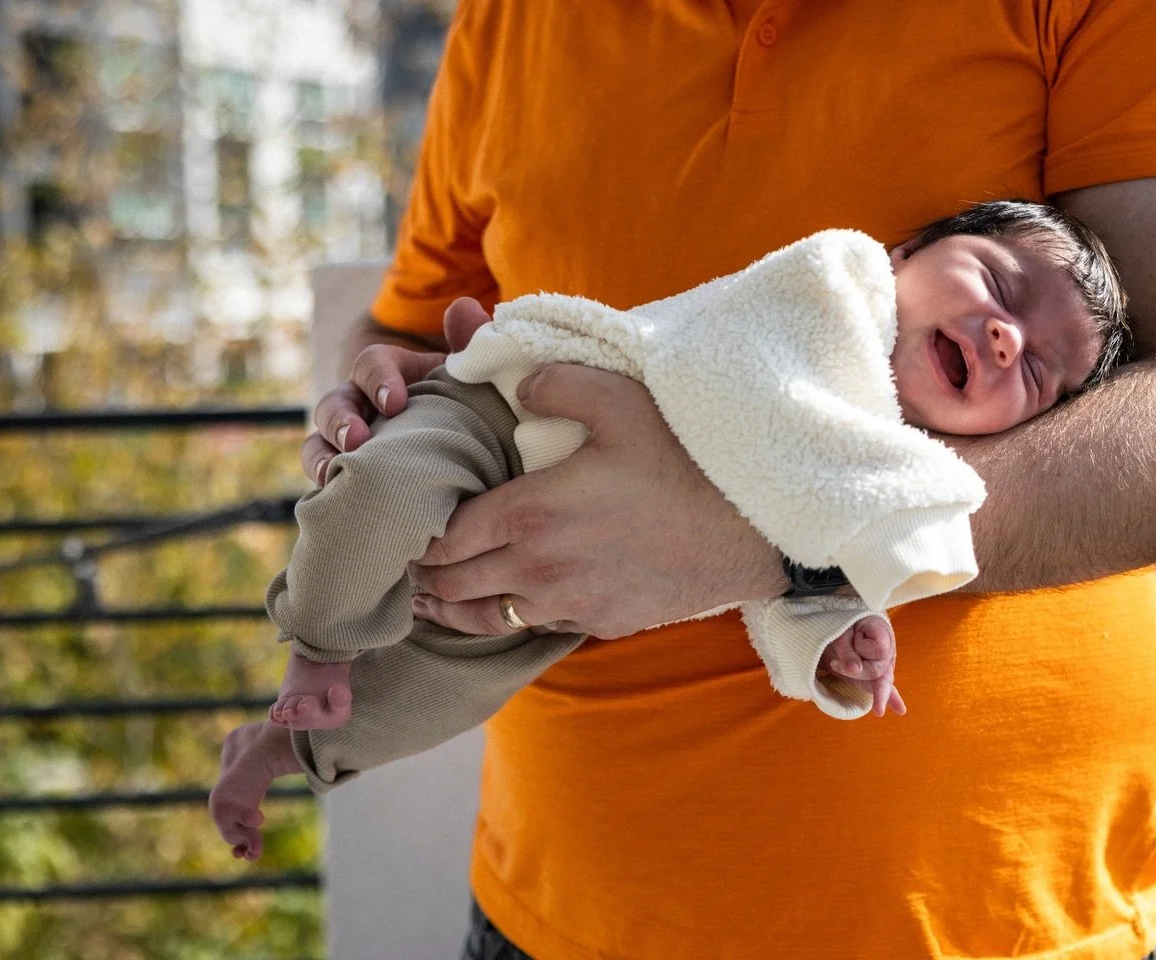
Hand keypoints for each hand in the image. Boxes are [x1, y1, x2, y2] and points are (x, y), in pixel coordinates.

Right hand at [299, 298, 490, 484]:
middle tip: (357, 440)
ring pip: (319, 446)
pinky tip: (335, 504)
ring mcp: (352, 446)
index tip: (396, 402)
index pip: (371, 365)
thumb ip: (470, 343)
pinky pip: (328, 485)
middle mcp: (363, 408)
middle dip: (340, 421)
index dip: (378, 380)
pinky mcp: (351, 481)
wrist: (479, 461)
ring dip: (321, 457)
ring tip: (331, 475)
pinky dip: (327, 492)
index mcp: (391, 376)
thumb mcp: (473, 379)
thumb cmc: (472, 411)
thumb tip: (464, 307)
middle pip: (333, 406)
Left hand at [407, 363, 788, 637]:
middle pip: (454, 586)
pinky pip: (538, 626)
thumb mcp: (618, 399)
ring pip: (488, 618)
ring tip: (435, 597)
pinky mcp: (602, 624)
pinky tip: (510, 600)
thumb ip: (552, 381)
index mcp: (527, 514)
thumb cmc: (682, 458)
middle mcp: (537, 569)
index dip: (416, 536)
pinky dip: (513, 615)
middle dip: (424, 577)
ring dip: (457, 607)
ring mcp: (570, 604)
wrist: (750, 530)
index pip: (443, 539)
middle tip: (407, 564)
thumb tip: (514, 386)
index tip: (405, 526)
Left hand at [821, 615, 905, 717]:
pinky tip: (900, 710)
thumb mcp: (841, 633)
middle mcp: (887, 651)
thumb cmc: (843, 627)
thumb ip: (848, 651)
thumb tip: (855, 669)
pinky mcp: (876, 677)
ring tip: (879, 711)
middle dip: (856, 671)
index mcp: (882, 633)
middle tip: (833, 663)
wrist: (844, 627)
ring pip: (883, 683)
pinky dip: (891, 699)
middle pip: (878, 670)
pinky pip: (886, 689)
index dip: (862, 648)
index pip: (879, 650)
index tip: (850, 639)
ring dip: (879, 696)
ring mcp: (883, 665)